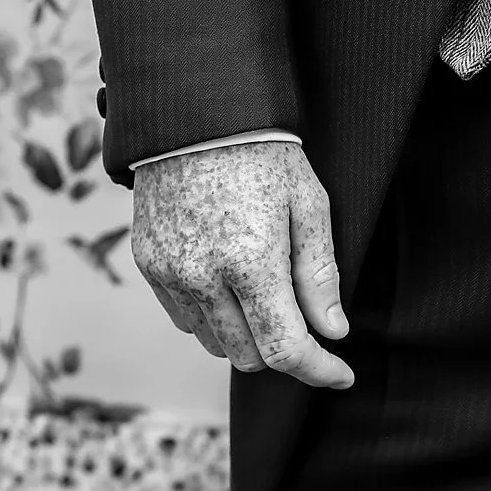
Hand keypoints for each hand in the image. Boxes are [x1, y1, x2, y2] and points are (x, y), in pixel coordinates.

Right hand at [130, 141, 352, 388]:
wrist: (194, 115)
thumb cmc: (265, 155)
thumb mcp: (310, 206)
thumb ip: (320, 276)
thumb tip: (334, 332)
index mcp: (251, 262)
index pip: (286, 349)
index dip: (319, 370)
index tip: (343, 375)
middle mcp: (203, 277)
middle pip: (250, 356)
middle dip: (285, 350)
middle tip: (309, 323)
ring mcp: (169, 274)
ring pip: (215, 343)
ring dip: (247, 335)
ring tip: (268, 293)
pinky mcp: (147, 265)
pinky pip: (184, 319)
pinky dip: (213, 317)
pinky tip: (231, 282)